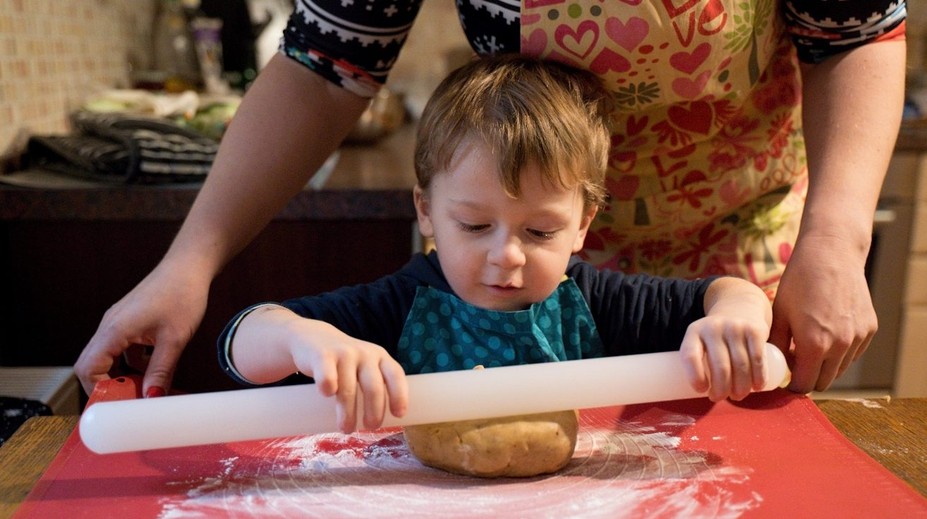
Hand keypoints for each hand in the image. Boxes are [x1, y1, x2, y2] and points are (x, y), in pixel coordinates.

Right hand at [74, 260, 208, 396]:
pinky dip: (132, 363)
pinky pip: (122, 349)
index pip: (88, 368)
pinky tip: (153, 369)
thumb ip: (161, 370)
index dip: (98, 389)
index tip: (118, 403)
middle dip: (109, 385)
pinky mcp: (129, 322)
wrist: (189, 267)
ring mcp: (118, 323)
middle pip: (92, 364)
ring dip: (122, 375)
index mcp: (114, 330)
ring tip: (144, 388)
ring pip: (108, 357)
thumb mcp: (174, 339)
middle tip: (131, 400)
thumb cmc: (182, 295)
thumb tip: (151, 397)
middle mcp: (110, 326)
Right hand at [233, 309, 408, 432]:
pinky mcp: (322, 356)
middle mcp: (365, 354)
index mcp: (380, 357)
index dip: (399, 395)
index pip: (395, 375)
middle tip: (371, 427)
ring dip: (348, 413)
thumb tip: (382, 422)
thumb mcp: (364, 367)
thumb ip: (374, 385)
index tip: (398, 415)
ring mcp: (344, 353)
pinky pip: (328, 377)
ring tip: (346, 428)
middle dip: (374, 411)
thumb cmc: (344, 362)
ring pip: (349, 389)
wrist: (312, 338)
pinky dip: (328, 388)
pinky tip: (327, 396)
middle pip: (374, 386)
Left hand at [680, 277, 771, 400]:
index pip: (690, 355)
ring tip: (738, 396)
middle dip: (722, 389)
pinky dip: (759, 377)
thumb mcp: (701, 339)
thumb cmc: (716, 335)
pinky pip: (758, 358)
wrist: (739, 306)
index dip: (695, 377)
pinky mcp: (755, 330)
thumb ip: (699, 360)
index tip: (702, 390)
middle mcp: (713, 327)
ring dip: (741, 387)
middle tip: (722, 398)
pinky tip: (757, 387)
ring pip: (740, 365)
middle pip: (719, 366)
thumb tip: (703, 394)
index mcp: (694, 332)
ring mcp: (735, 327)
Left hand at [769, 238, 876, 392]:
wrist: (831, 254)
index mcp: (814, 344)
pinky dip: (840, 352)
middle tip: (794, 363)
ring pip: (840, 370)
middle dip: (808, 378)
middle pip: (823, 382)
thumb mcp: (779, 313)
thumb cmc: (799, 281)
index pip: (804, 385)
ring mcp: (858, 338)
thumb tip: (770, 366)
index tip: (783, 379)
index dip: (791, 385)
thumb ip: (776, 345)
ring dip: (824, 366)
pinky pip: (853, 353)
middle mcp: (841, 345)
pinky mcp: (870, 329)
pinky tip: (827, 334)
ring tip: (808, 346)